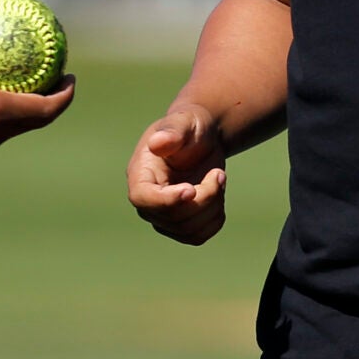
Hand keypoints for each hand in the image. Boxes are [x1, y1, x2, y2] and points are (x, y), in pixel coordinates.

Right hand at [126, 103, 226, 244]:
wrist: (203, 140)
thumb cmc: (190, 127)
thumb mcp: (184, 122)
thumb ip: (172, 132)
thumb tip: (158, 143)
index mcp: (140, 174)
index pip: (143, 199)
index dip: (167, 200)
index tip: (191, 189)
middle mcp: (147, 200)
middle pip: (172, 217)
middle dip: (204, 197)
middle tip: (219, 173)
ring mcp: (162, 216)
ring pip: (188, 230)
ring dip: (213, 206)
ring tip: (218, 179)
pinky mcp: (180, 225)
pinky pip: (198, 236)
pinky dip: (215, 219)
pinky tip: (218, 196)